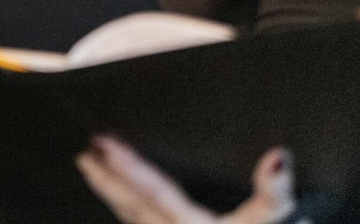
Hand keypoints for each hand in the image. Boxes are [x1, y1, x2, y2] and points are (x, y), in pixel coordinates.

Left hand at [77, 137, 307, 223]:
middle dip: (104, 177)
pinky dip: (124, 207)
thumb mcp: (272, 218)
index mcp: (188, 222)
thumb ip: (274, 191)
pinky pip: (137, 223)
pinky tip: (119, 199)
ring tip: (91, 169)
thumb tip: (277, 156)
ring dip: (109, 191)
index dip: (125, 164)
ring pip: (130, 216)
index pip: (151, 188)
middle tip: (82, 153)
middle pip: (129, 203)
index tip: (103, 142)